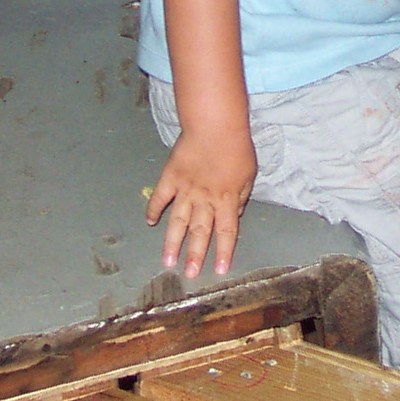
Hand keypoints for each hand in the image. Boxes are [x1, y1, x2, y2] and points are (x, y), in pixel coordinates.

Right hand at [146, 127, 256, 277]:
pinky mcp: (170, 177)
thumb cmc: (237, 147)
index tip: (218, 270)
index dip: (223, 252)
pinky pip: (160, 197)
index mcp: (226, 200)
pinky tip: (149, 222)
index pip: (226, 232)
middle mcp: (204, 199)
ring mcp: (185, 189)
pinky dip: (153, 209)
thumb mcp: (250, 173)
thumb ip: (242, 196)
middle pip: (199, 232)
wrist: (215, 125)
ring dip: (172, 242)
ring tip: (167, 262)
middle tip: (188, 275)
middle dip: (194, 255)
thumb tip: (236, 213)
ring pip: (177, 221)